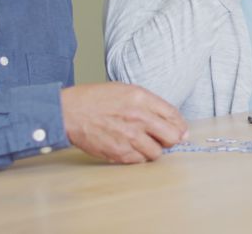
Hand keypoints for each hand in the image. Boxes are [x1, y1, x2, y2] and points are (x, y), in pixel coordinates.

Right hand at [61, 82, 187, 163]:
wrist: (70, 112)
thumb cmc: (97, 99)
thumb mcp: (127, 90)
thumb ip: (150, 104)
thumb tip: (171, 120)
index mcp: (141, 99)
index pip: (174, 116)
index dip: (180, 126)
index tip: (181, 131)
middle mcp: (138, 118)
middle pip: (172, 137)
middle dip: (171, 139)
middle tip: (165, 139)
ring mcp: (129, 137)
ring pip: (157, 152)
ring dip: (153, 149)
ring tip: (143, 143)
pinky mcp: (119, 152)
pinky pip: (140, 161)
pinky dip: (138, 156)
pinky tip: (131, 148)